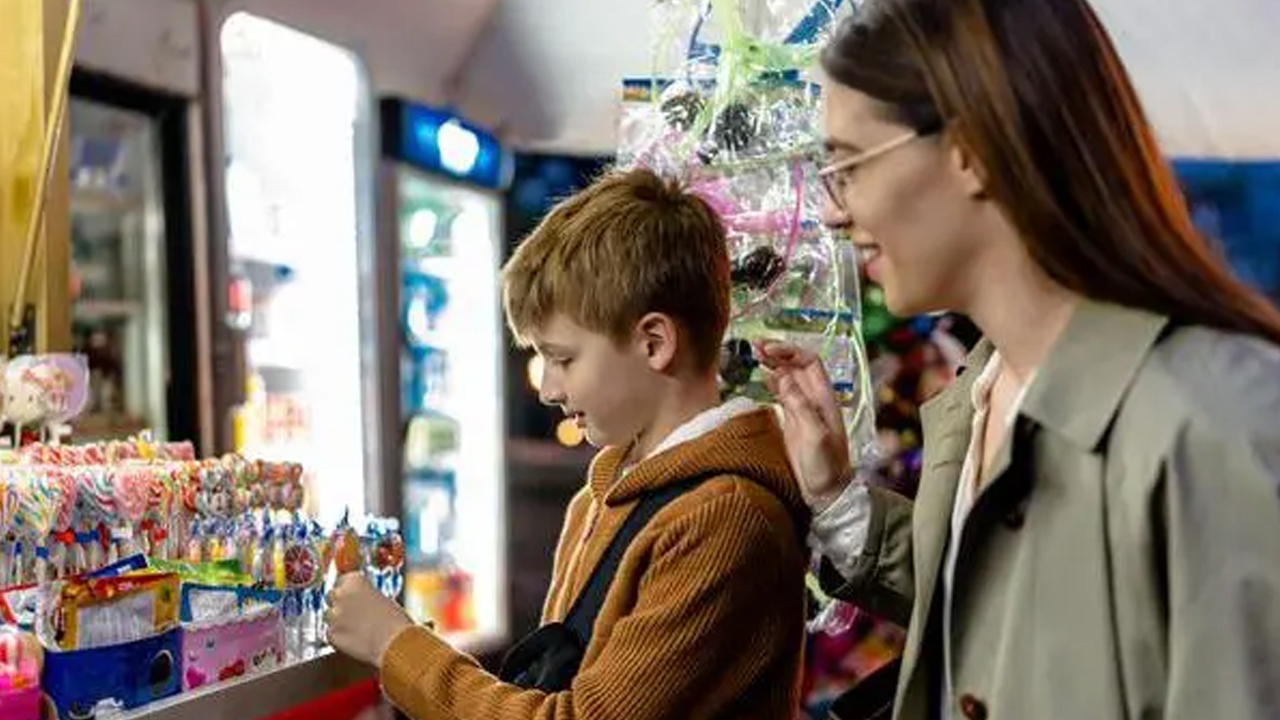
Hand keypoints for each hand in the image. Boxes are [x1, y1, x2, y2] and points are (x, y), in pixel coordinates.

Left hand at [325, 573, 413, 666]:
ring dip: (338, 622)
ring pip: (329, 617)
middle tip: (354, 615)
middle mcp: (340, 593)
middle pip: (331, 597)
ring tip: (357, 629)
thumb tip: (354, 599)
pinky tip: (354, 639)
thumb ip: (362, 594)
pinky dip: (339, 638)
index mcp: (354, 580)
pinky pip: (330, 634)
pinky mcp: (331, 634)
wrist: (396, 642)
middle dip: (339, 606)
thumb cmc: (394, 621)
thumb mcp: (379, 597)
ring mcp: (333, 614)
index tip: (351, 599)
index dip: (347, 592)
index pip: (341, 581)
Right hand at [753, 340, 854, 511]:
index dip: (790, 351)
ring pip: (788, 377)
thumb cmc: (827, 467)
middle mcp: (814, 399)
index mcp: (824, 398)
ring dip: (773, 363)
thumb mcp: (815, 436)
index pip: (809, 362)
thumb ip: (800, 405)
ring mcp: (803, 409)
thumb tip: (783, 376)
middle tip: (755, 345)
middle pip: (797, 365)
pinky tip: (761, 375)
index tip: (769, 349)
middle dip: (778, 352)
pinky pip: (782, 393)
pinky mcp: (793, 420)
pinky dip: (772, 380)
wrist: (828, 493)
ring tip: (754, 353)